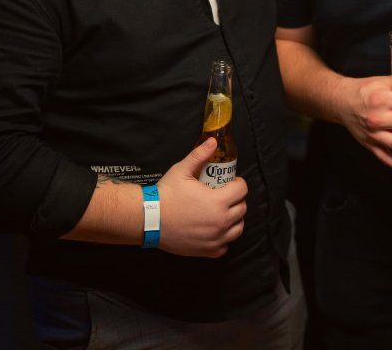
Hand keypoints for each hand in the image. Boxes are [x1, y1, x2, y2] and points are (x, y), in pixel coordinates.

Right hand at [155, 137, 247, 257]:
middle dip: (236, 200)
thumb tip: (212, 141)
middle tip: (225, 196)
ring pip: (238, 228)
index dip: (238, 183)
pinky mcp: (207, 251)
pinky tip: (214, 231)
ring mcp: (215, 238)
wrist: (148, 219)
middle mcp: (220, 222)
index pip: (242, 190)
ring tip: (222, 213)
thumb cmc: (166, 194)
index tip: (230, 183)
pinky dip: (223, 239)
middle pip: (242, 209)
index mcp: (218, 201)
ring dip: (234, 219)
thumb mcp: (182, 170)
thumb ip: (199, 155)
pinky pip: (225, 246)